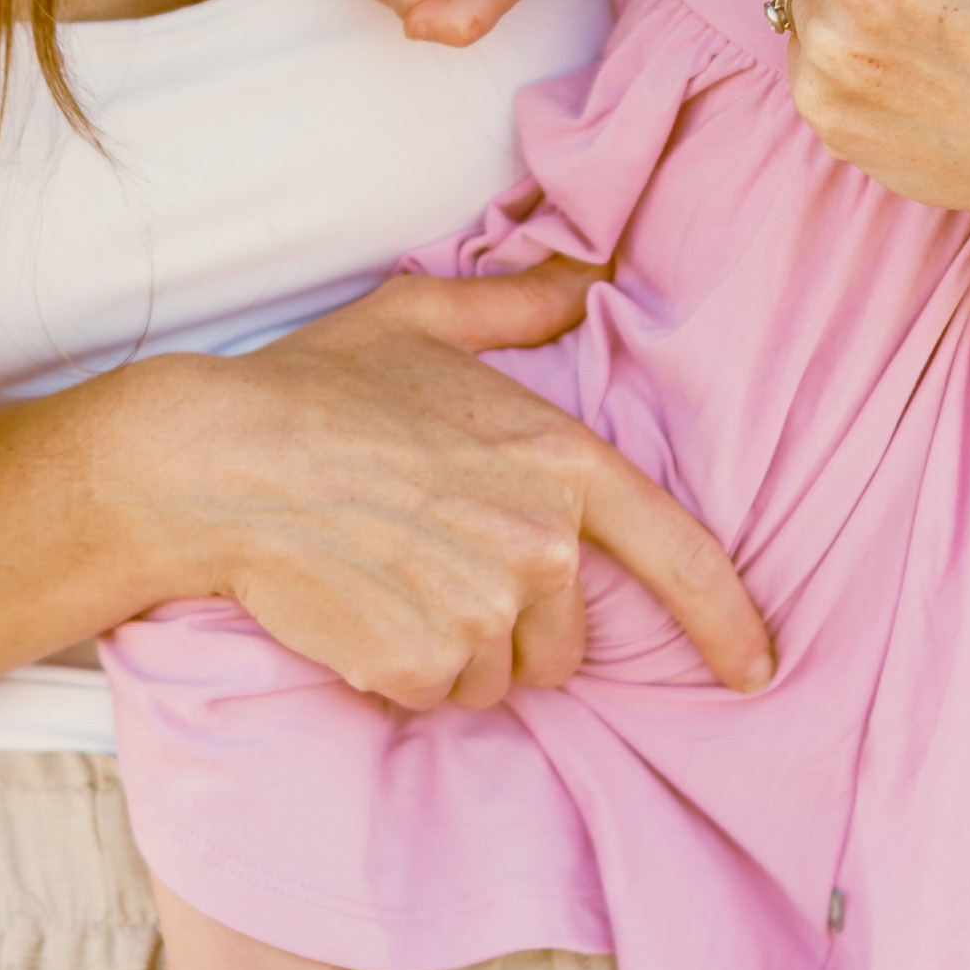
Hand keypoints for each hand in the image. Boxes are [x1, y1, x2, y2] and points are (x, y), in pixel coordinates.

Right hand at [110, 263, 773, 709]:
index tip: (753, 668)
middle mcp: (538, 545)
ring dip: (454, 651)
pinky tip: (356, 609)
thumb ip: (520, 304)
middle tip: (434, 566)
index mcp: (560, 462)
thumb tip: (588, 275)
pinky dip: (400, 671)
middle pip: (567, 640)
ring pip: (498, 677)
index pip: (681, 556)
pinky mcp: (418, 662)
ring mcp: (480, 612)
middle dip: (513, 625)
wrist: (216, 460)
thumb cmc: (315, 386)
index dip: (729, 622)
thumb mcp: (423, 318)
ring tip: (388, 580)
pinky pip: (433, 694)